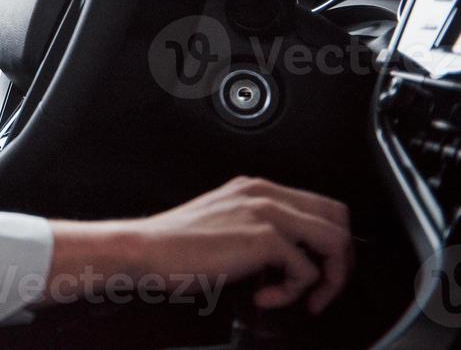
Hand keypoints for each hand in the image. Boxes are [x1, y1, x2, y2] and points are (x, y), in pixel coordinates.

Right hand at [46, 176, 352, 314]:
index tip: (317, 272)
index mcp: (255, 189)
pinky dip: (293, 293)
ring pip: (334, 241)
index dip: (329, 243)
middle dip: (340, 260)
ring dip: (327, 279)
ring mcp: (266, 212)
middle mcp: (265, 193)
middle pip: (338, 218)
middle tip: (322, 288)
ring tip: (302, 297)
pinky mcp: (264, 237)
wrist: (146, 250)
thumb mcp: (225, 226)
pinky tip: (264, 296)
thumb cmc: (176, 247)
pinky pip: (306, 270)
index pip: (320, 206)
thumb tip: (292, 259)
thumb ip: (259, 230)